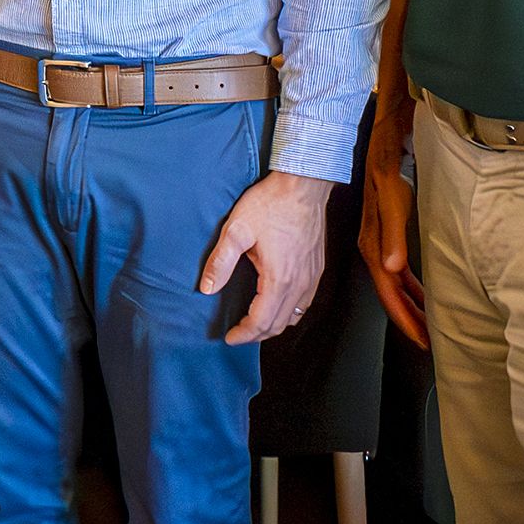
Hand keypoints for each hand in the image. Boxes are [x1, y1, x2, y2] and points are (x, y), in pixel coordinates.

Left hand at [201, 170, 330, 344]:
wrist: (303, 185)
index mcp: (279, 279)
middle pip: (279, 324)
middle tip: (238, 334)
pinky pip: (305, 303)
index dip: (244, 334)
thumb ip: (220, 262)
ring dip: (274, 325)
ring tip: (254, 324)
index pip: (261, 322)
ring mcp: (312, 278)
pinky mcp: (317, 269)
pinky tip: (277, 305)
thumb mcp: (236, 230)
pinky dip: (289, 312)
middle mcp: (300, 284)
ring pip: (294, 316)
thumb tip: (206, 289)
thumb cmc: (271, 204)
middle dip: (256, 335)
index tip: (229, 337)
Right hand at [359, 117, 427, 347]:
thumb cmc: (391, 162)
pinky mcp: (387, 228)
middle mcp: (374, 244)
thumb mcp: (394, 195)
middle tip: (428, 342)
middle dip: (407, 318)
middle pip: (390, 291)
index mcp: (374, 242)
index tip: (422, 340)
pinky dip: (409, 284)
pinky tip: (420, 290)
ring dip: (409, 303)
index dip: (404, 317)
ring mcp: (379, 237)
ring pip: (394, 281)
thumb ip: (394, 233)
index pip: (389, 290)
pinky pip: (398, 267)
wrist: (385, 134)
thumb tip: (393, 270)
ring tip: (426, 323)